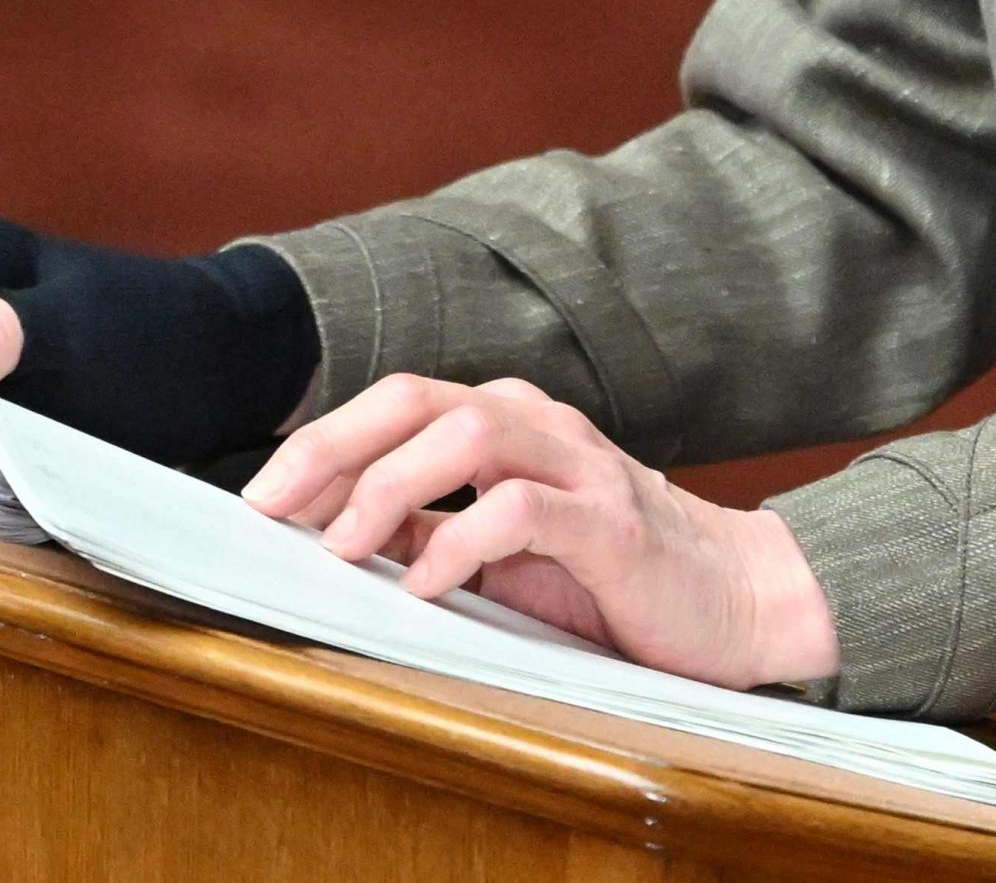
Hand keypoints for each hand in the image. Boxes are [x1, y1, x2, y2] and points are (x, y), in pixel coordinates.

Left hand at [243, 374, 838, 689]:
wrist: (734, 597)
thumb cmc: (612, 576)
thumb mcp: (503, 549)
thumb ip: (432, 526)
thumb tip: (335, 533)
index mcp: (509, 421)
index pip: (397, 404)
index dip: (322, 440)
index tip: (261, 495)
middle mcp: (539, 424)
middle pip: (417, 398)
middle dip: (331, 447)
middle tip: (270, 506)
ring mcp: (578, 463)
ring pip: (466, 432)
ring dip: (388, 487)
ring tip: (340, 547)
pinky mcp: (609, 521)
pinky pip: (521, 510)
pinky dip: (458, 541)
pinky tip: (422, 583)